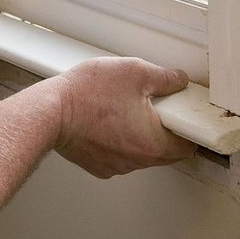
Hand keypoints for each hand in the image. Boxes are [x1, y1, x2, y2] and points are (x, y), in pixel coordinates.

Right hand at [52, 58, 195, 177]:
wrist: (51, 111)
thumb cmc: (88, 95)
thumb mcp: (134, 72)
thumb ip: (164, 77)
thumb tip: (178, 80)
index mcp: (153, 143)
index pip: (188, 146)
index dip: (189, 128)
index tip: (184, 115)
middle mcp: (137, 161)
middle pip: (165, 151)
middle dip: (164, 130)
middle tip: (154, 107)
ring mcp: (116, 166)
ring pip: (141, 153)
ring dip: (140, 135)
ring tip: (125, 109)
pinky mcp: (98, 166)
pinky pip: (119, 155)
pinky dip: (118, 141)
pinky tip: (107, 120)